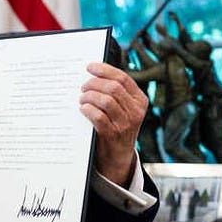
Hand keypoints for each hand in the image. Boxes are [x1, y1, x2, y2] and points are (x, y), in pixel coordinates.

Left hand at [81, 61, 146, 186]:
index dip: (105, 70)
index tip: (90, 67)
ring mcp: (126, 123)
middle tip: (83, 87)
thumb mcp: (123, 108)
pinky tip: (83, 109)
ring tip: (82, 99)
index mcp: (139, 100)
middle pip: (113, 87)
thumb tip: (93, 73)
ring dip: (88, 97)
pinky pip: (98, 116)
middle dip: (94, 84)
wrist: (118, 155)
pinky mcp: (113, 134)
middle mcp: (136, 111)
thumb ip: (115, 93)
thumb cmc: (116, 125)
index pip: (122, 78)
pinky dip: (87, 110)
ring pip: (105, 100)